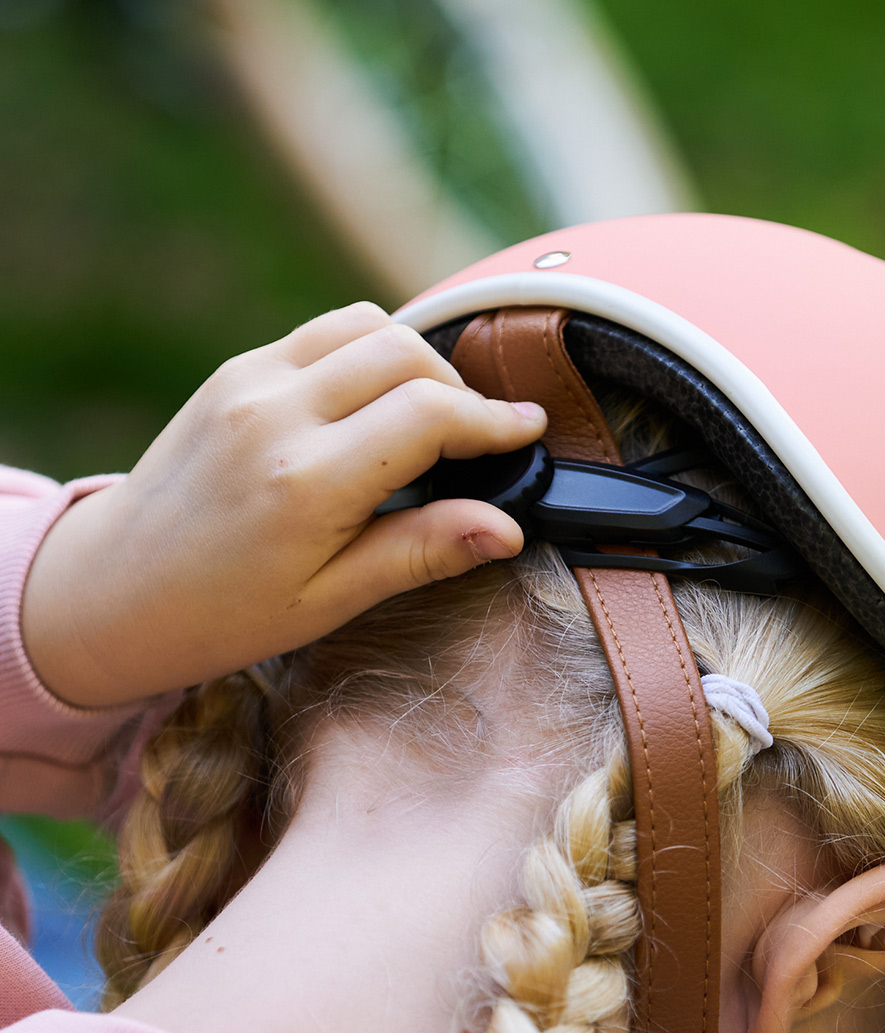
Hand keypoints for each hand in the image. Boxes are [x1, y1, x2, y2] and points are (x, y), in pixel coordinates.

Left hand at [22, 302, 546, 707]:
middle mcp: (275, 413)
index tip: (527, 432)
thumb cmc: (223, 612)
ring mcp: (248, 380)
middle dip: (460, 389)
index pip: (430, 413)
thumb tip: (507, 528)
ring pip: (367, 324)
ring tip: (431, 417)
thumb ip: (421, 552)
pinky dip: (368, 353)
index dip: (493, 420)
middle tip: (479, 437)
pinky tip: (375, 405)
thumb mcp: (331, 600)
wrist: (113, 590)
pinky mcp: (236, 370)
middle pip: (406, 352)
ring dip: (416, 360)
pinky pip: (324, 333)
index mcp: (305, 480)